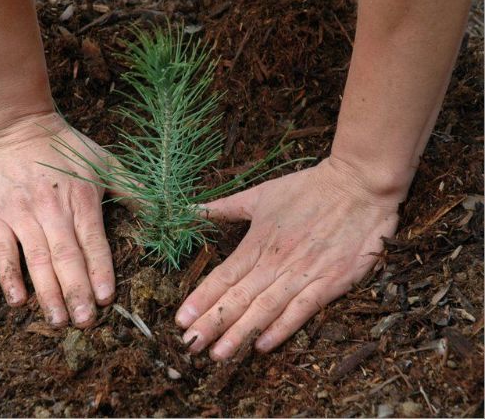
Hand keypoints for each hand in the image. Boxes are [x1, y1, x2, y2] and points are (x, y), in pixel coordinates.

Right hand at [0, 111, 114, 327]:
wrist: (15, 124)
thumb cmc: (65, 145)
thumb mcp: (104, 161)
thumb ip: (133, 189)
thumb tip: (164, 210)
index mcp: (81, 199)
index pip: (93, 242)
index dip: (100, 271)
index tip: (107, 299)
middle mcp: (52, 210)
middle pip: (66, 257)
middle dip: (77, 292)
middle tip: (85, 323)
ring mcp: (22, 215)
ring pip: (37, 260)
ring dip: (48, 292)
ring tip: (58, 321)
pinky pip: (3, 251)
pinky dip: (9, 277)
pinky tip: (18, 301)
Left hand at [175, 157, 400, 358]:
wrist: (359, 185)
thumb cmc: (308, 188)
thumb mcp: (261, 194)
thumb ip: (226, 207)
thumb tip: (193, 210)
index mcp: (258, 242)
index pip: (223, 276)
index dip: (201, 299)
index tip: (180, 320)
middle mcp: (276, 262)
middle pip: (238, 298)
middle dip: (212, 324)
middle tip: (190, 346)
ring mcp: (303, 274)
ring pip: (265, 309)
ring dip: (240, 333)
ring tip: (218, 355)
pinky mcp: (331, 282)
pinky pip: (302, 310)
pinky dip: (282, 329)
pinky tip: (262, 346)